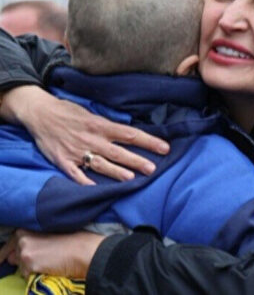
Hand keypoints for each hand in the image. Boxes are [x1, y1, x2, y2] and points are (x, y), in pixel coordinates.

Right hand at [0, 86, 169, 184]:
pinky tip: (95, 189)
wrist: (41, 113)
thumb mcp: (92, 113)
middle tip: (152, 169)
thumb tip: (130, 135)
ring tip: (130, 179)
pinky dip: (84, 181)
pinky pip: (75, 173)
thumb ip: (109, 126)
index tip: (165, 148)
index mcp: (101, 125)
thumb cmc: (69, 112)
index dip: (149, 141)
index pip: (130, 134)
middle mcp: (92, 138)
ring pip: (100, 163)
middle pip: (118, 151)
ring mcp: (77, 151)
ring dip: (116, 172)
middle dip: (136, 160)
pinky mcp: (63, 161)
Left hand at [6, 229, 103, 278]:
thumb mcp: (54, 231)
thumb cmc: (75, 238)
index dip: (14, 247)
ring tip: (49, 259)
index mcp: (30, 227)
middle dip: (25, 255)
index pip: (15, 239)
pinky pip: (26, 274)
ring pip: (21, 264)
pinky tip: (49, 266)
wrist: (83, 249)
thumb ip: (35, 237)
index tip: (14, 253)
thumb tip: (18, 251)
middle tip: (43, 255)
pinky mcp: (30, 265)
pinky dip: (35, 273)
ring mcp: (25, 252)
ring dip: (31, 264)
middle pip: (17, 252)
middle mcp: (23, 239)